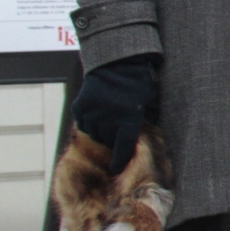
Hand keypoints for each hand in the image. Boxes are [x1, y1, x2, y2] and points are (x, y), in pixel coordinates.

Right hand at [74, 56, 160, 171]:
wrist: (117, 62)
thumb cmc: (140, 83)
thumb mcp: (150, 103)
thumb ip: (146, 122)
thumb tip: (143, 141)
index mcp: (127, 119)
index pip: (122, 148)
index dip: (120, 160)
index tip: (117, 168)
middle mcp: (107, 118)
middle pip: (108, 140)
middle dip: (115, 137)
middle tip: (121, 126)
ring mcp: (91, 113)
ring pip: (94, 134)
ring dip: (102, 130)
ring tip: (111, 115)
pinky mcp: (79, 107)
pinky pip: (84, 123)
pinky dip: (91, 121)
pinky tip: (100, 110)